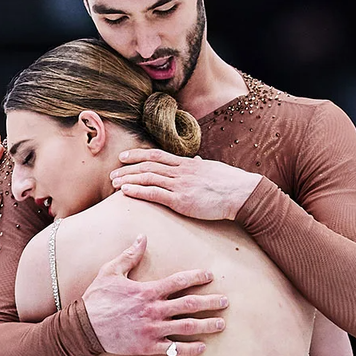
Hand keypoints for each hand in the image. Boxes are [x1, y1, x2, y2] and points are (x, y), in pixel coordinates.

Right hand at [83, 235, 227, 355]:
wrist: (84, 328)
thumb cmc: (97, 298)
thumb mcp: (110, 271)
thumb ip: (129, 255)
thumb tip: (142, 237)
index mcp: (147, 291)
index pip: (178, 281)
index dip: (197, 277)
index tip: (210, 275)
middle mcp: (153, 310)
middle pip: (189, 305)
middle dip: (210, 302)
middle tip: (226, 302)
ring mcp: (152, 330)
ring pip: (186, 327)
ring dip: (206, 325)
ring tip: (221, 324)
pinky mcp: (147, 347)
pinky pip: (173, 349)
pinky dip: (189, 349)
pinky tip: (202, 347)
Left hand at [109, 149, 262, 220]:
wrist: (242, 193)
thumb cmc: (230, 183)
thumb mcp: (212, 169)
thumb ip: (201, 165)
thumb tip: (197, 160)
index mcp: (187, 163)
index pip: (157, 156)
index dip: (138, 155)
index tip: (124, 157)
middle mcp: (181, 171)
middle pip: (147, 166)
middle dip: (128, 169)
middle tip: (113, 174)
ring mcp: (180, 185)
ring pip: (147, 178)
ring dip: (128, 180)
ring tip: (114, 184)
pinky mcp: (181, 200)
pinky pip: (154, 193)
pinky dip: (137, 191)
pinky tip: (126, 192)